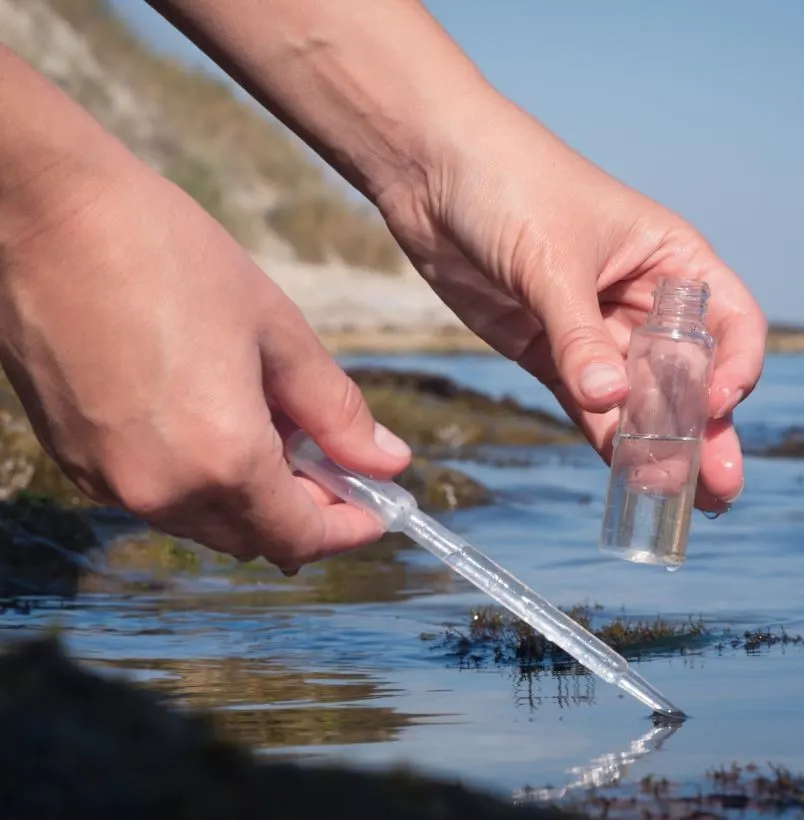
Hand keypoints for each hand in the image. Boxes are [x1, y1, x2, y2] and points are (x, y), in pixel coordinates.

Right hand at [0, 160, 410, 569]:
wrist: (46, 214)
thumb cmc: (172, 259)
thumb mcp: (278, 334)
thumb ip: (337, 412)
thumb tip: (390, 461)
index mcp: (221, 461)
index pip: (300, 537)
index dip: (347, 529)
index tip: (378, 509)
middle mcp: (161, 491)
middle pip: (253, 538)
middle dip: (304, 511)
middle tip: (334, 462)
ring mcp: (108, 482)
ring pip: (205, 521)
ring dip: (252, 496)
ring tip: (275, 431)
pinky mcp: (74, 460)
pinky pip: (159, 495)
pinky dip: (201, 481)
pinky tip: (214, 425)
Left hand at [376, 95, 764, 512]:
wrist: (431, 171)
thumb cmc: (508, 182)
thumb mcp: (550, 258)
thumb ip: (579, 334)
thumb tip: (611, 401)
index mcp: (666, 257)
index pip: (724, 321)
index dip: (730, 368)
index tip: (715, 404)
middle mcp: (635, 296)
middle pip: (681, 371)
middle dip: (699, 427)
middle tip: (716, 487)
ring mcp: (588, 326)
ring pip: (630, 396)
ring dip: (650, 443)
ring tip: (671, 495)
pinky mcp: (543, 347)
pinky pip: (580, 399)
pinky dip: (599, 432)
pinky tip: (621, 469)